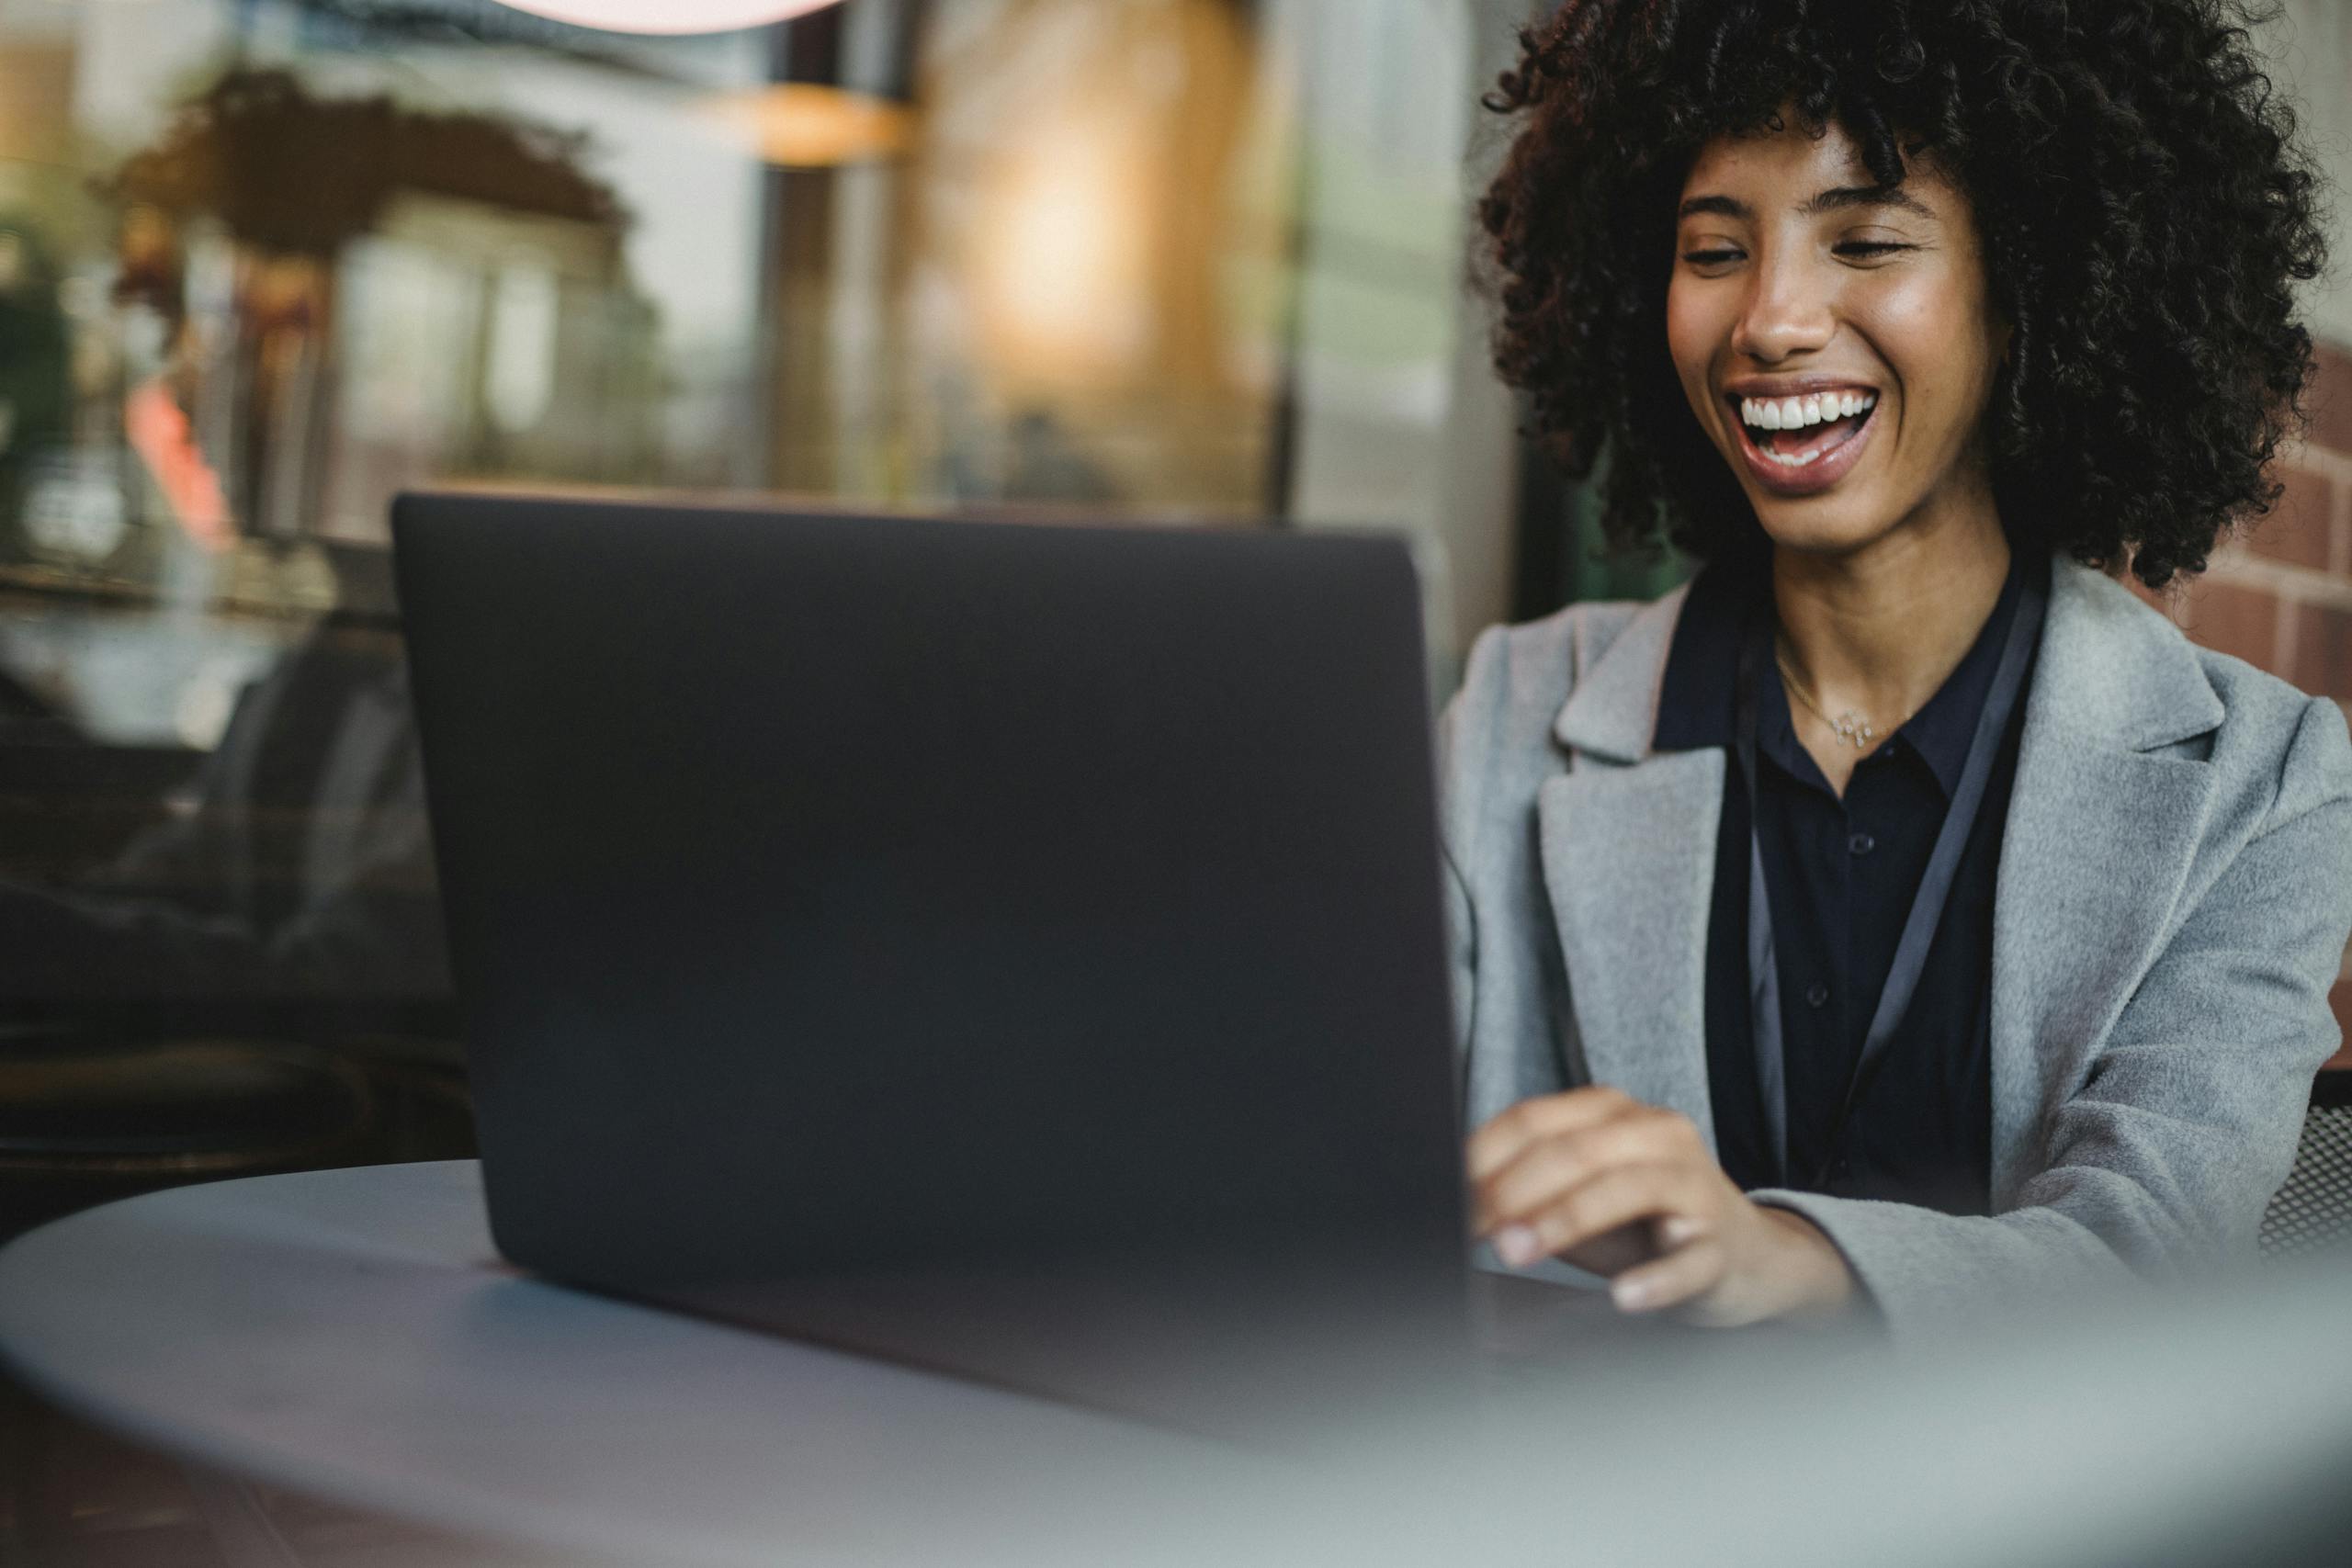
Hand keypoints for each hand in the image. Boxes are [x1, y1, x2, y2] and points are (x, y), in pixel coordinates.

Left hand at [1466, 1087, 1854, 1325]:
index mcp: (1611, 1113)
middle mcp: (1655, 1134)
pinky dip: (1653, 1280)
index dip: (1482, 1158)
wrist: (1745, 1259)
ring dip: (1563, 1221)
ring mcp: (1694, 1184)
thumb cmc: (1645, 1224)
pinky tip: (1622, 1296)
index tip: (1444, 1192)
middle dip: (1512, 1191)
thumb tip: (1456, 1202)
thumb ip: (1528, 1193)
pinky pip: (1688, 1259)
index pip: (1534, 1121)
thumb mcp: (1580, 1198)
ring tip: (1518, 1251)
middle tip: (1472, 1228)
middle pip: (1573, 1151)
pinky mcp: (1721, 1243)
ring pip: (1624, 1189)